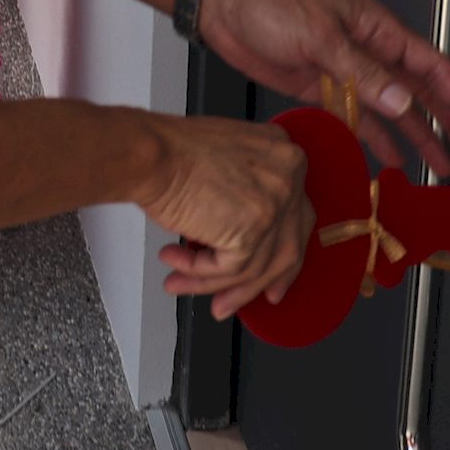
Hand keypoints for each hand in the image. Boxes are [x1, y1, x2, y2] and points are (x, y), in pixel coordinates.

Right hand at [140, 114, 316, 318]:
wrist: (152, 153)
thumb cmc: (173, 150)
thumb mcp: (227, 161)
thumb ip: (246, 190)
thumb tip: (239, 233)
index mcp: (285, 157)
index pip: (298, 215)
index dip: (283, 250)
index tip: (272, 276)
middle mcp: (289, 179)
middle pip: (286, 247)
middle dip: (260, 282)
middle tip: (234, 299)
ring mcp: (275, 206)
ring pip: (254, 267)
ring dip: (214, 283)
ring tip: (180, 283)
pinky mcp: (252, 233)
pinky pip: (228, 270)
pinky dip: (197, 273)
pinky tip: (174, 264)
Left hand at [200, 0, 449, 176]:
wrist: (225, 10)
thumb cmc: (272, 7)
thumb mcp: (320, 36)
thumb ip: (362, 71)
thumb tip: (403, 102)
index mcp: (378, 30)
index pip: (431, 66)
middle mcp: (370, 53)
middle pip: (420, 92)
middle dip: (448, 123)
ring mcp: (348, 74)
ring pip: (394, 110)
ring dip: (417, 137)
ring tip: (441, 168)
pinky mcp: (324, 91)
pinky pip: (359, 120)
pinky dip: (377, 140)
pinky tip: (390, 162)